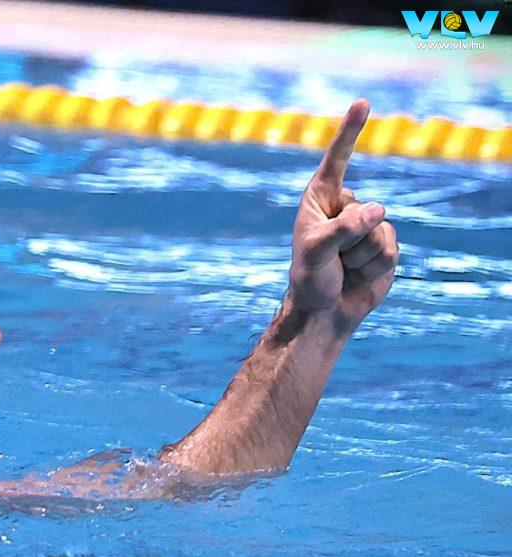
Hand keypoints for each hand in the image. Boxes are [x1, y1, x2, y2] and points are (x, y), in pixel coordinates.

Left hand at [287, 99, 398, 333]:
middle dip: (348, 238)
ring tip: (343, 266)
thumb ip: (343, 228)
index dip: (350, 131)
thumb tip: (380, 210)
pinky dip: (374, 265)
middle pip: (363, 209)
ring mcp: (368, 225)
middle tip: (331, 258)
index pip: (336, 160)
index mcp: (321, 198)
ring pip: (380, 231)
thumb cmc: (310, 277)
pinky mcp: (385, 244)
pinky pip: (390, 248)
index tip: (363, 102)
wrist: (325, 310)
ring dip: (360, 255)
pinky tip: (360, 273)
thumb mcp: (316, 251)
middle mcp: (346, 206)